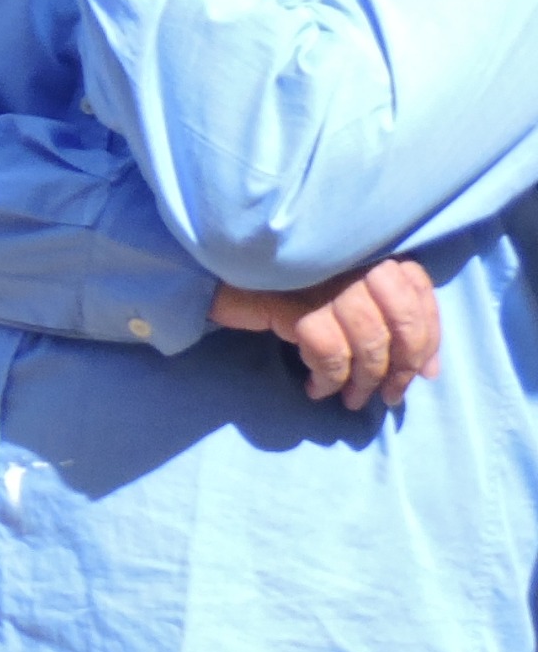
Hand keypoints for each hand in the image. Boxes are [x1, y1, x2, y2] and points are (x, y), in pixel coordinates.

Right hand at [211, 257, 441, 410]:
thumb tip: (428, 371)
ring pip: (368, 341)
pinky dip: (328, 377)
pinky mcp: (294, 301)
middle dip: (400, 368)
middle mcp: (354, 260)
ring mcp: (324, 279)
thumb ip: (391, 322)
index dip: (427, 340)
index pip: (420, 295)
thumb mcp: (346, 297)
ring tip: (351, 399)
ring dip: (362, 381)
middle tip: (388, 396)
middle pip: (401, 322)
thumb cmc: (291, 286)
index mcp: (371, 251)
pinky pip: (327, 350)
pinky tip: (317, 387)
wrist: (222, 271)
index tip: (420, 374)